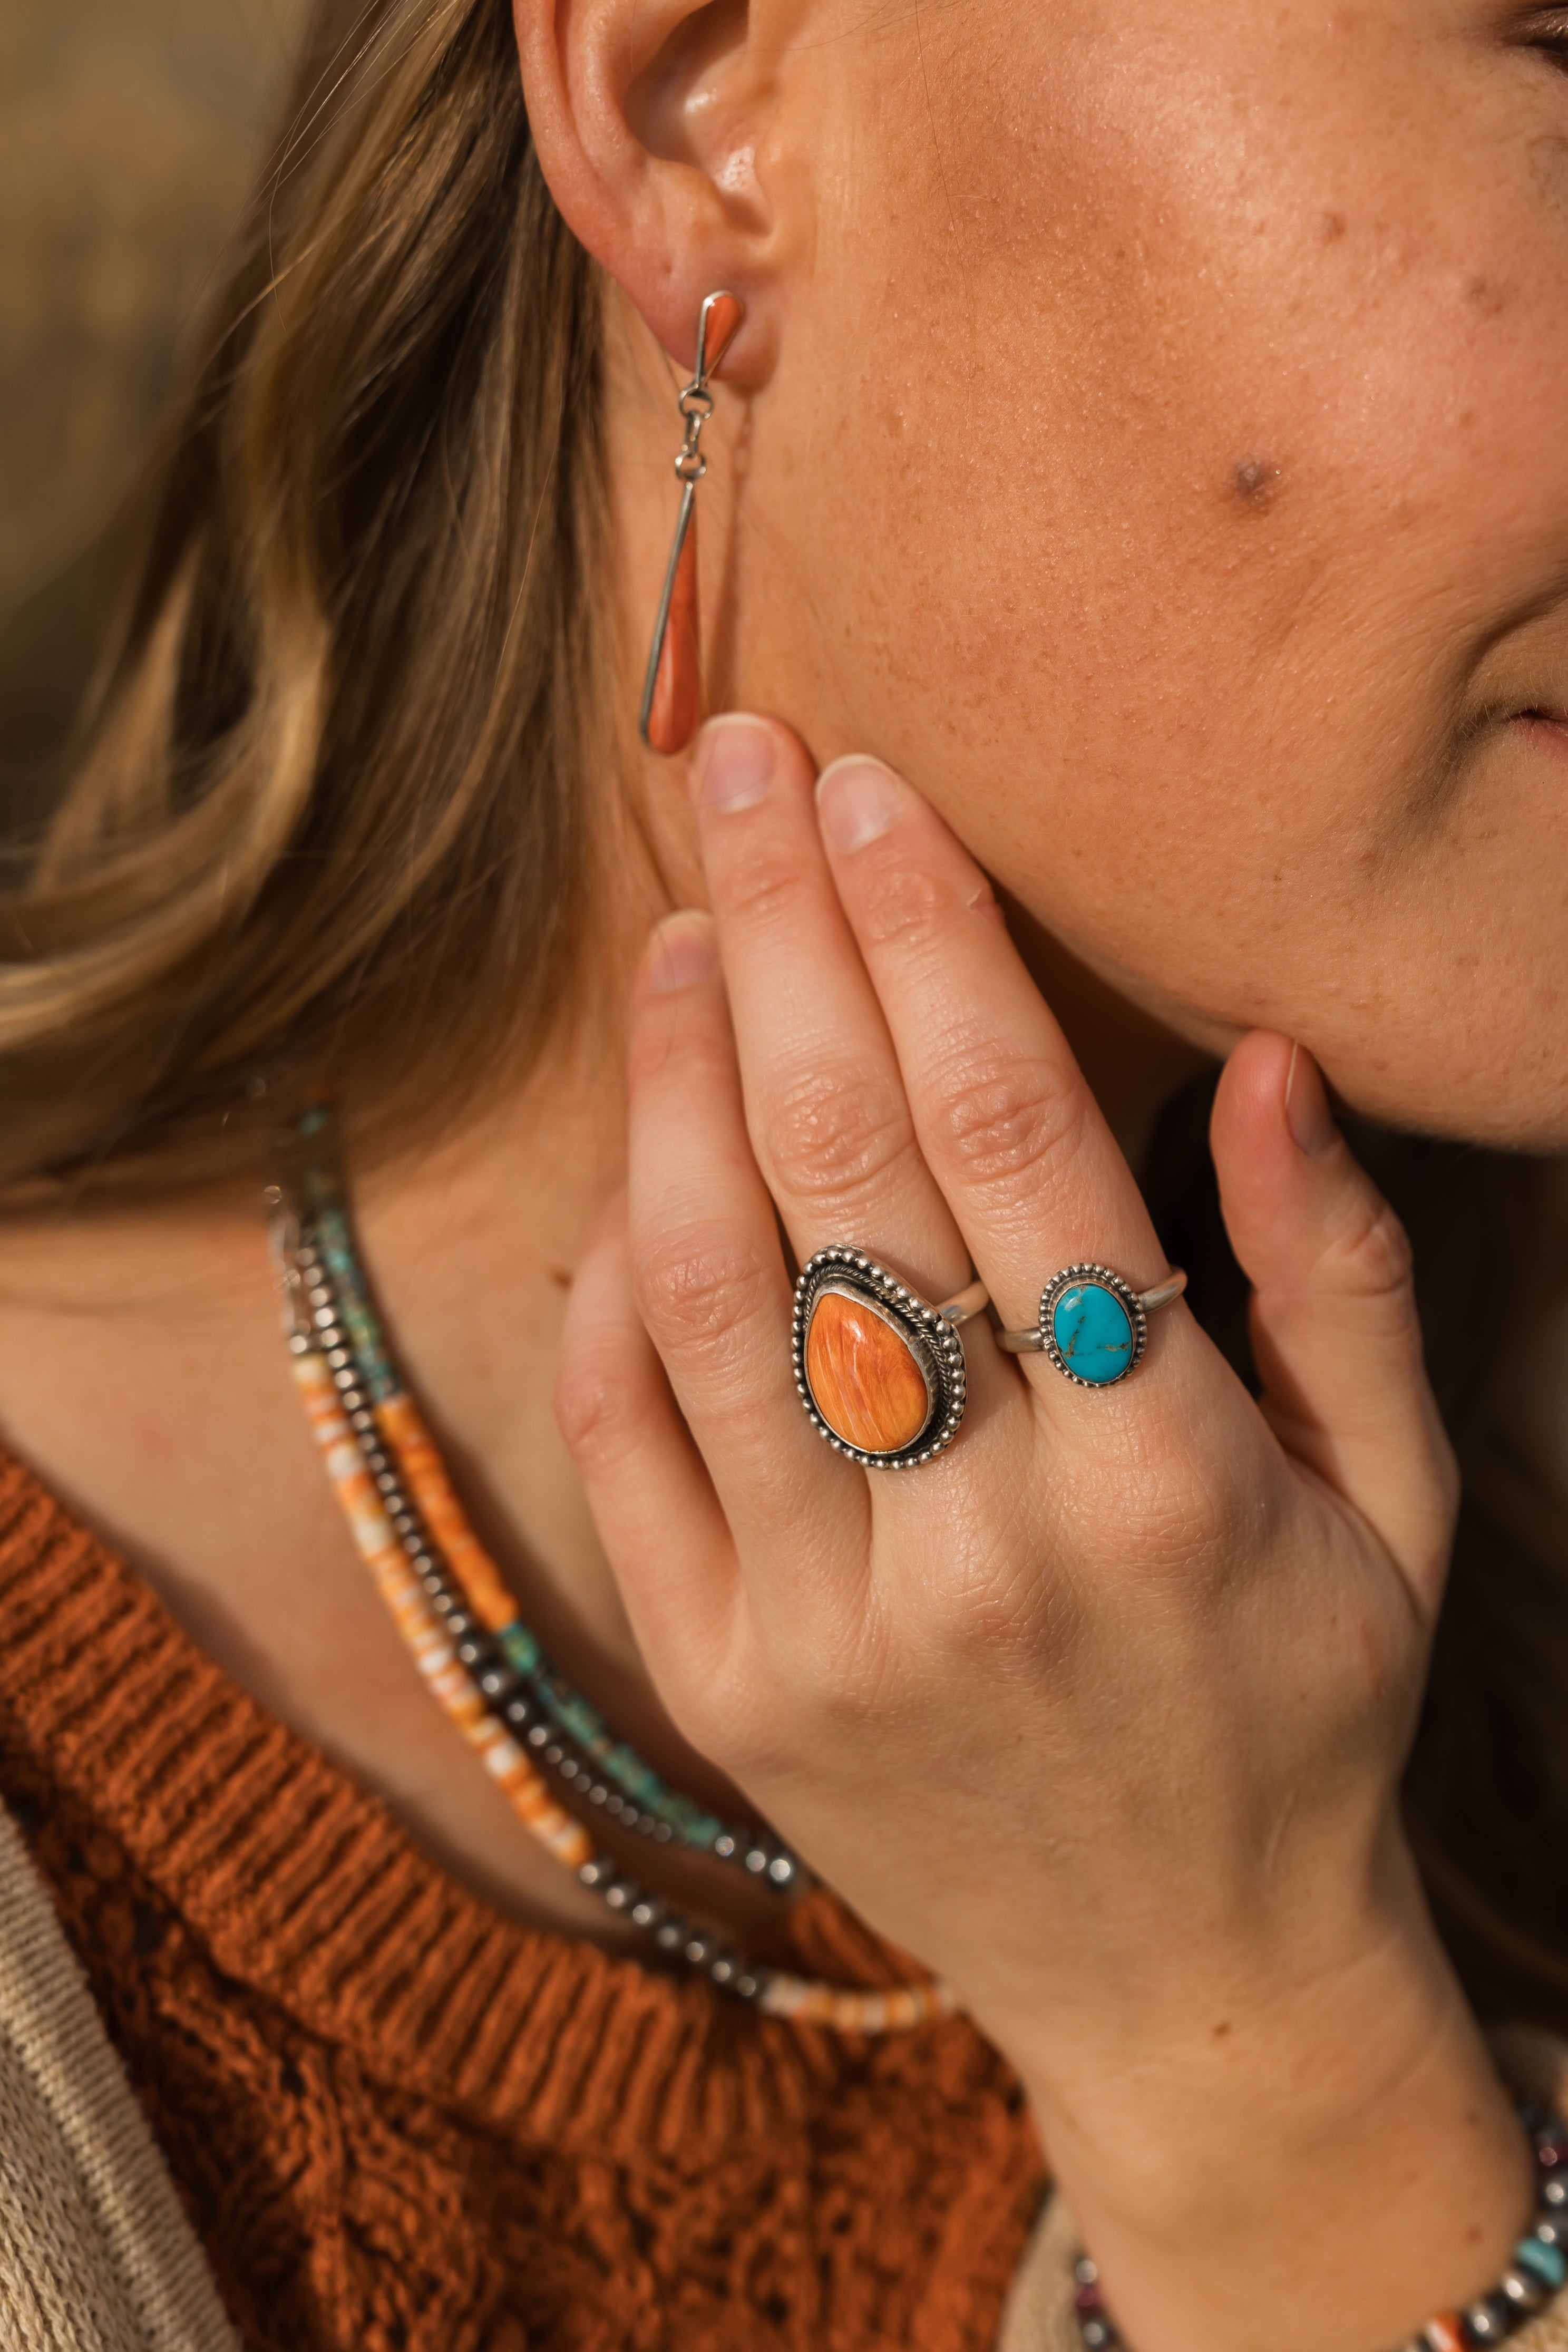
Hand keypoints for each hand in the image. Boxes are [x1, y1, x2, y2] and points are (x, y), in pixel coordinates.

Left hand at [558, 714, 1527, 2351]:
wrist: (1190, 1985)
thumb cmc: (1307, 1712)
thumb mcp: (1401, 1506)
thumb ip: (1346, 1280)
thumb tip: (1270, 1061)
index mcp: (1172, 1485)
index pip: (1018, 1143)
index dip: (932, 941)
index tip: (871, 791)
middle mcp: (985, 1548)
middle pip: (848, 1178)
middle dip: (790, 941)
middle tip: (740, 772)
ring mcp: (831, 1629)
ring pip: (710, 1296)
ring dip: (678, 1088)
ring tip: (682, 931)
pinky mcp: (730, 1691)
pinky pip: (633, 1448)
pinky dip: (613, 1288)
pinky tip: (636, 1161)